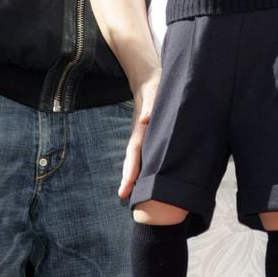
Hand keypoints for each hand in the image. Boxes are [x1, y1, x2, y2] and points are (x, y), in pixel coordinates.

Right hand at [118, 69, 160, 198]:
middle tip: (123, 197)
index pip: (134, 152)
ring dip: (135, 175)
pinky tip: (146, 178)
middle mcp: (140, 134)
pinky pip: (146, 154)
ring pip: (138, 158)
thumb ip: (150, 106)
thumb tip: (145, 119)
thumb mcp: (154, 93)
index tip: (126, 187)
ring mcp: (143, 136)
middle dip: (128, 178)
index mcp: (141, 128)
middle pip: (133, 159)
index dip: (131, 170)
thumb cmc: (154, 87)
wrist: (149, 80)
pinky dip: (144, 167)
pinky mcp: (149, 135)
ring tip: (132, 195)